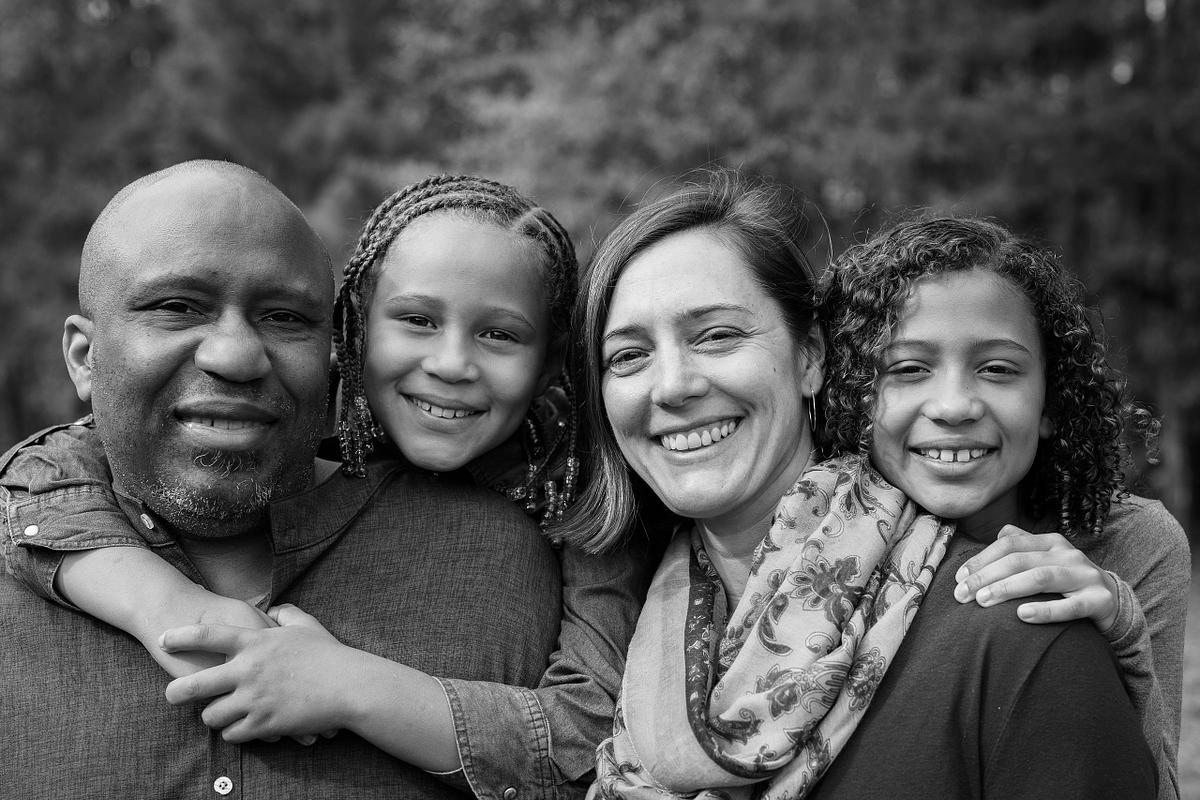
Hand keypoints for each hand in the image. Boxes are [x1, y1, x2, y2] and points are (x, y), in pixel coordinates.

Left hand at [160, 604, 347, 743]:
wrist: (349, 685)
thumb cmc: (329, 654)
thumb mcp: (307, 625)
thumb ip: (286, 614)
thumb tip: (273, 609)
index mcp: (255, 642)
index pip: (208, 635)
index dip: (181, 636)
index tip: (163, 638)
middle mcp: (248, 670)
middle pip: (194, 684)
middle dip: (176, 692)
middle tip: (170, 695)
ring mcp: (255, 699)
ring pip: (211, 716)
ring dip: (213, 716)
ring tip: (219, 714)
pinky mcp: (264, 723)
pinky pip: (233, 734)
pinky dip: (234, 732)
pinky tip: (241, 728)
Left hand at [953, 525, 1118, 630]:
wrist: (1114, 602)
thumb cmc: (1069, 582)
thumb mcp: (1047, 559)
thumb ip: (1024, 545)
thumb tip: (999, 533)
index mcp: (1051, 542)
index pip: (1009, 544)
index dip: (981, 559)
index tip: (959, 578)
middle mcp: (1068, 554)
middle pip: (1019, 560)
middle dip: (986, 576)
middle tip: (962, 594)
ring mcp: (1085, 576)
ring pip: (1041, 578)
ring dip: (1007, 589)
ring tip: (982, 601)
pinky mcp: (1099, 600)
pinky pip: (1070, 606)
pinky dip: (1045, 610)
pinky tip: (1022, 615)